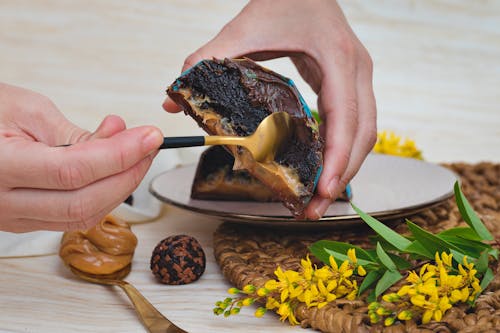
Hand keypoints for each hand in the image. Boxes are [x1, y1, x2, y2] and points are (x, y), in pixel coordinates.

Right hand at [0, 83, 162, 231]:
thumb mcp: (25, 110)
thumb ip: (74, 133)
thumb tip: (119, 140)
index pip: (72, 171)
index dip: (120, 154)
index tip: (150, 136)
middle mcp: (2, 202)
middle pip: (83, 203)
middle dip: (128, 174)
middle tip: (149, 146)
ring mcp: (12, 218)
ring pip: (82, 216)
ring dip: (119, 187)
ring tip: (134, 153)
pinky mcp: (23, 220)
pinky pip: (73, 217)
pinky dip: (102, 195)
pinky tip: (113, 169)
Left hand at [163, 0, 376, 218]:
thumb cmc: (281, 0)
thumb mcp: (242, 28)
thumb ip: (206, 60)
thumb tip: (173, 101)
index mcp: (337, 57)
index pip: (345, 116)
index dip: (336, 156)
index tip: (321, 189)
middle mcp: (358, 70)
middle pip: (363, 134)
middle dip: (342, 175)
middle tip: (315, 208)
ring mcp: (360, 77)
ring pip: (366, 133)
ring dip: (345, 168)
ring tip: (318, 198)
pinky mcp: (352, 83)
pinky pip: (356, 125)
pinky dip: (342, 151)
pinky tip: (321, 170)